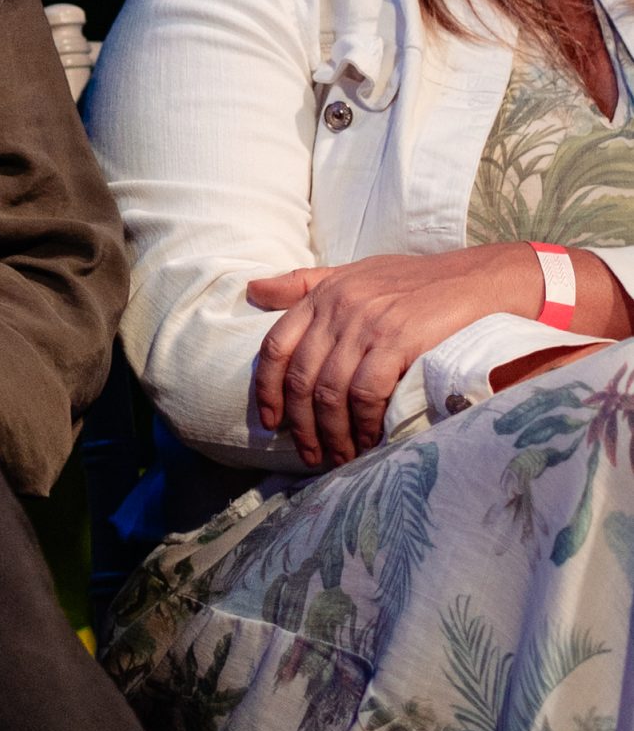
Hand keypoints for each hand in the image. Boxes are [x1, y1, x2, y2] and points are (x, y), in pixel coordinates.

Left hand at [250, 242, 544, 467]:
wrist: (477, 279)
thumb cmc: (415, 282)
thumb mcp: (354, 274)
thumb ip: (304, 284)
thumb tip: (253, 290)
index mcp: (324, 293)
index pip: (275, 345)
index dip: (267, 389)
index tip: (271, 423)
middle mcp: (339, 306)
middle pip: (301, 377)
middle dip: (301, 425)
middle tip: (311, 454)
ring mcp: (368, 322)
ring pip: (329, 392)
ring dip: (332, 433)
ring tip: (340, 456)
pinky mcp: (399, 339)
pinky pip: (365, 393)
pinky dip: (362, 424)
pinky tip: (368, 440)